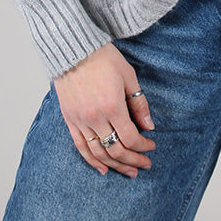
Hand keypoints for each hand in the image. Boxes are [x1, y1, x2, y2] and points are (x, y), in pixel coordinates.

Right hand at [53, 42, 156, 176]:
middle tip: (144, 164)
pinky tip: (103, 169)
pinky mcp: (69, 119)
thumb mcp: (128, 76)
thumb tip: (149, 126)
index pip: (130, 138)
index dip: (143, 146)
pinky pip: (80, 146)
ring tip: (129, 171)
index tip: (151, 146)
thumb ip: (139, 103)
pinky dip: (92, 160)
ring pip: (98, 153)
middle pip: (116, 150)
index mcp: (112, 106)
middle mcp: (95, 117)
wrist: (74, 49)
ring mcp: (80, 120)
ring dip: (115, 165)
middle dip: (133, 160)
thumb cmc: (103, 58)